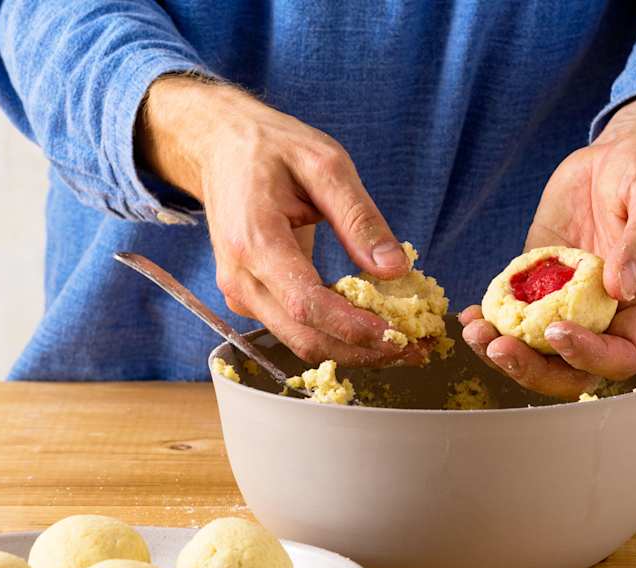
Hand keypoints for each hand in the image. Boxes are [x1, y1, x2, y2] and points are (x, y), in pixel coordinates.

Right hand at [138, 76, 419, 365]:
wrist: (220, 148)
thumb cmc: (271, 149)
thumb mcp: (324, 164)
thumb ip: (359, 218)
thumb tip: (395, 269)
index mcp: (254, 240)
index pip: (305, 304)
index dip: (352, 328)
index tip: (397, 334)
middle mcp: (240, 277)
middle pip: (303, 337)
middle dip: (362, 351)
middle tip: (415, 347)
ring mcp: (240, 293)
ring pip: (300, 342)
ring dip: (353, 350)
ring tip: (403, 341)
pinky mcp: (250, 299)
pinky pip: (294, 329)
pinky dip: (335, 334)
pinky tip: (371, 324)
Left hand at [460, 92, 635, 397]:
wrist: (621, 153)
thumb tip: (621, 286)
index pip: (621, 357)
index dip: (589, 356)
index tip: (556, 331)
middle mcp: (604, 314)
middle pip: (570, 368)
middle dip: (532, 368)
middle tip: (499, 348)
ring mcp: (567, 300)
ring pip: (535, 348)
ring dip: (503, 350)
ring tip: (474, 333)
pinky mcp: (538, 279)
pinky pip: (513, 311)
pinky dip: (490, 319)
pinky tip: (468, 314)